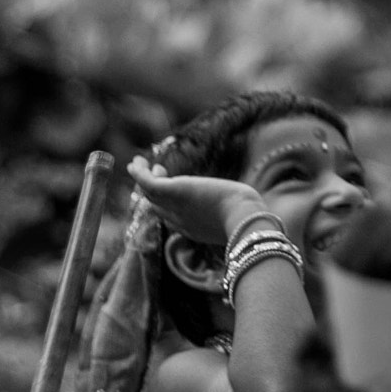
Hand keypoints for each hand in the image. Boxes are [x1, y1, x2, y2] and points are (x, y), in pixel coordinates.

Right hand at [127, 157, 265, 244]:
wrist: (244, 220)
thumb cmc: (248, 220)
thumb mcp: (239, 219)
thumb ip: (237, 219)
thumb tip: (255, 216)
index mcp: (192, 229)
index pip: (171, 218)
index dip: (166, 205)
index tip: (173, 188)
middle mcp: (178, 220)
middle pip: (156, 206)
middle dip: (153, 191)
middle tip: (157, 172)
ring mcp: (174, 206)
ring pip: (149, 194)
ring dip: (142, 179)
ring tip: (138, 164)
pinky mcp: (174, 191)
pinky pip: (147, 183)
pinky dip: (139, 173)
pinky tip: (136, 163)